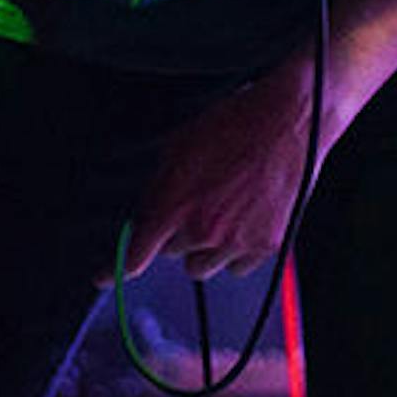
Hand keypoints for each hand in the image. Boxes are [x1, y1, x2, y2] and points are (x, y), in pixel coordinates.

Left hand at [113, 54, 328, 284]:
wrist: (293, 118)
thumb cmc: (237, 122)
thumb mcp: (181, 145)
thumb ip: (159, 185)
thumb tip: (147, 211)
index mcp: (174, 205)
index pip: (135, 254)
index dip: (115, 270)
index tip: (103, 278)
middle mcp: (202, 230)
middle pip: (174, 254)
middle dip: (180, 233)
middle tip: (201, 205)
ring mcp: (235, 240)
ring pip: (204, 266)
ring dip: (207, 247)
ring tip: (227, 213)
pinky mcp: (266, 244)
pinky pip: (238, 268)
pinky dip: (238, 252)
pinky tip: (248, 221)